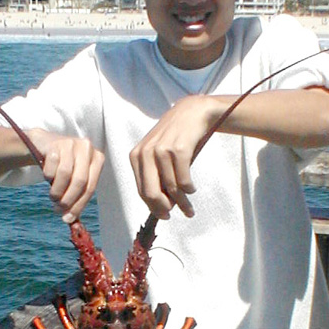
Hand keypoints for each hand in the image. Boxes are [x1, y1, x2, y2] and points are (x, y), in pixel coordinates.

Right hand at [29, 128, 104, 222]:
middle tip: (58, 209)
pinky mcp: (56, 143)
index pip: (91, 187)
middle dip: (68, 199)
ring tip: (52, 196)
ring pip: (65, 175)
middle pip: (80, 181)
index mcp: (97, 158)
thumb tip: (70, 219)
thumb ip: (76, 195)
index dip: (79, 205)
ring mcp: (72, 144)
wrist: (44, 145)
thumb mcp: (74, 177)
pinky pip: (51, 167)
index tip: (68, 218)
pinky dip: (47, 176)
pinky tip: (47, 176)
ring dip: (56, 191)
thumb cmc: (63, 165)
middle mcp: (87, 149)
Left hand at [129, 97, 216, 218]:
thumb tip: (160, 206)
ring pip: (170, 188)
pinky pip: (184, 180)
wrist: (191, 113)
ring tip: (189, 209)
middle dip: (163, 209)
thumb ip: (154, 176)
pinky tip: (192, 188)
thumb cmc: (174, 137)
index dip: (153, 207)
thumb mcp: (156, 153)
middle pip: (151, 193)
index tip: (164, 215)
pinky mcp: (178, 150)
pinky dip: (189, 188)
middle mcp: (145, 153)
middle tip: (174, 215)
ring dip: (182, 203)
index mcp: (136, 156)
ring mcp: (161, 150)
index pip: (141, 190)